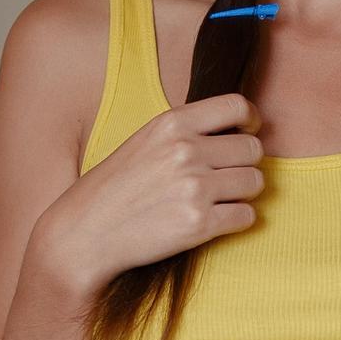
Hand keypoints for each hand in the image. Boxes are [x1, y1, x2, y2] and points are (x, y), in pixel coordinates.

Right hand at [39, 93, 264, 300]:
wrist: (86, 233)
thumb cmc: (114, 189)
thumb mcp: (144, 142)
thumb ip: (185, 133)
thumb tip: (234, 132)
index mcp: (172, 124)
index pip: (237, 106)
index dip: (251, 121)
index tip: (248, 133)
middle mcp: (186, 151)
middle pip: (253, 149)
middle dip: (247, 164)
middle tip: (230, 176)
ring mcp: (195, 188)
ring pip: (255, 183)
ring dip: (244, 193)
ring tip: (221, 200)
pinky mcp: (199, 225)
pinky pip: (247, 217)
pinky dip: (238, 220)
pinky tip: (216, 221)